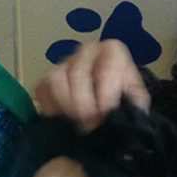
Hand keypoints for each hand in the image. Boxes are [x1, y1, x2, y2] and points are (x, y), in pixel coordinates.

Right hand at [34, 40, 149, 130]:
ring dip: (65, 106)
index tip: (104, 115)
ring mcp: (63, 63)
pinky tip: (63, 119)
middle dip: (83, 104)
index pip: (106, 67)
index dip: (105, 94)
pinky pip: (42, 90)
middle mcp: (86, 51)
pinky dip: (51, 108)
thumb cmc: (123, 98)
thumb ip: (132, 107)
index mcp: (112, 51)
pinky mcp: (46, 78)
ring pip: (55, 79)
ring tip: (76, 123)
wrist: (109, 101)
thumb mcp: (135, 101)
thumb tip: (119, 122)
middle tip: (89, 125)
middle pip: (77, 73)